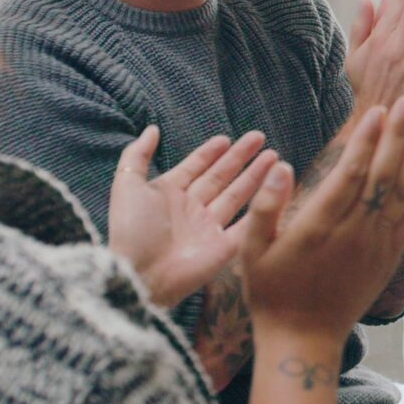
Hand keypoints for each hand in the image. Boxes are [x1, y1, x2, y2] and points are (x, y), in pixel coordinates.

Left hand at [106, 126, 277, 306]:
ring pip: (238, 195)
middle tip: (260, 138)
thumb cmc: (133, 230)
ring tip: (274, 157)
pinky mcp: (226, 246)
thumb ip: (137, 155)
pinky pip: (248, 222)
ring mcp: (210, 227)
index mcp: (169, 194)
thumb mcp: (127, 185)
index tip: (226, 137)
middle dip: (241, 158)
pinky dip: (263, 207)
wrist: (142, 275)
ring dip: (256, 176)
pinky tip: (276, 189)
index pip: (196, 167)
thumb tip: (152, 128)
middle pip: (221, 177)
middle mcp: (192, 209)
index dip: (210, 152)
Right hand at [238, 96, 403, 339]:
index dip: (367, 140)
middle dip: (398, 135)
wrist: (304, 339)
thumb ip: (265, 207)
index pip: (351, 173)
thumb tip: (280, 165)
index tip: (378, 111)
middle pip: (384, 174)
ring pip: (402, 192)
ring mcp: (376, 245)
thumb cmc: (272, 293)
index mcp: (320, 226)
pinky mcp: (387, 257)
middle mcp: (355, 232)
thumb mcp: (251, 251)